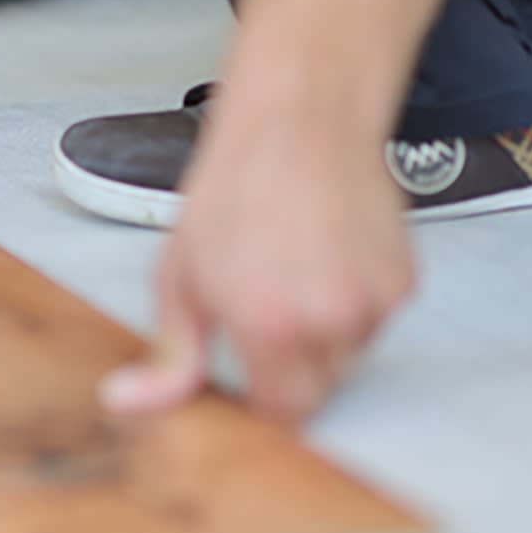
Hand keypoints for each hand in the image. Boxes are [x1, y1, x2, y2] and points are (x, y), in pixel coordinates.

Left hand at [101, 101, 417, 423]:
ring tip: (294, 271)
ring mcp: (374, 301)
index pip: (286, 411)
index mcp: (271, 326)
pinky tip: (325, 258)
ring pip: (349, 353)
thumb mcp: (178, 275)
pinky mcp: (403, 280)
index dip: (264, 394)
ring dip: (324, 331)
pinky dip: (354, 301)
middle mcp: (331, 321)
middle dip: (292, 363)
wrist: (298, 121)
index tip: (250, 368)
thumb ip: (167, 353)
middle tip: (265, 302)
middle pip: (319, 387)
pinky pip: (376, 318)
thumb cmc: (234, 189)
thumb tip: (128, 403)